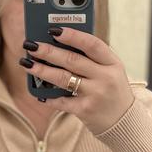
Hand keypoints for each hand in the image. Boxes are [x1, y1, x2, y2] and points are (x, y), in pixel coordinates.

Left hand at [19, 27, 135, 135]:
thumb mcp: (110, 71)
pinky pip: (62, 101)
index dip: (72, 35)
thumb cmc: (112, 90)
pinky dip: (48, 97)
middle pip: (72, 60)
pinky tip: (38, 92)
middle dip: (48, 51)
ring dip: (42, 70)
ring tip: (27, 64)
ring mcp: (95, 95)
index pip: (92, 44)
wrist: (124, 122)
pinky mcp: (85, 110)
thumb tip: (59, 43)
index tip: (53, 29)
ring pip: (63, 78)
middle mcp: (106, 78)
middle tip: (31, 45)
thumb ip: (92, 58)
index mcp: (113, 63)